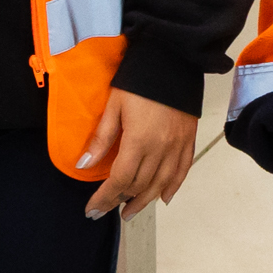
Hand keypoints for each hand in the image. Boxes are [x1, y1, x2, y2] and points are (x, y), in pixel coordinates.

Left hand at [78, 90, 199, 219]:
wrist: (172, 60)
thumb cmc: (139, 81)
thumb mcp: (114, 106)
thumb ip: (101, 138)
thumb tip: (83, 165)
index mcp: (139, 141)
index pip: (119, 180)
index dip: (104, 198)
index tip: (92, 209)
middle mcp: (161, 149)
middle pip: (139, 185)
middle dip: (120, 201)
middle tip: (107, 210)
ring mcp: (177, 146)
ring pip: (161, 184)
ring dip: (145, 201)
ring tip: (130, 212)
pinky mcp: (189, 140)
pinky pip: (183, 170)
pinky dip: (173, 187)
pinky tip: (164, 198)